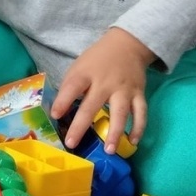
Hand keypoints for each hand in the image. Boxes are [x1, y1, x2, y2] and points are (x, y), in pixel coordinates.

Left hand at [50, 28, 151, 151]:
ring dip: (115, 132)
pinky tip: (133, 142)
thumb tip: (58, 110)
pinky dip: (139, 128)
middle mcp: (105, 82)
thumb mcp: (79, 66)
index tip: (55, 115)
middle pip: (92, 106)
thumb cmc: (97, 60)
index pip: (72, 87)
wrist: (127, 45)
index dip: (62, 101)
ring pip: (120, 113)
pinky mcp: (139, 94)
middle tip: (72, 143)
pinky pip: (141, 113)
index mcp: (86, 73)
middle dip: (81, 126)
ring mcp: (124, 89)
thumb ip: (71, 86)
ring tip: (109, 150)